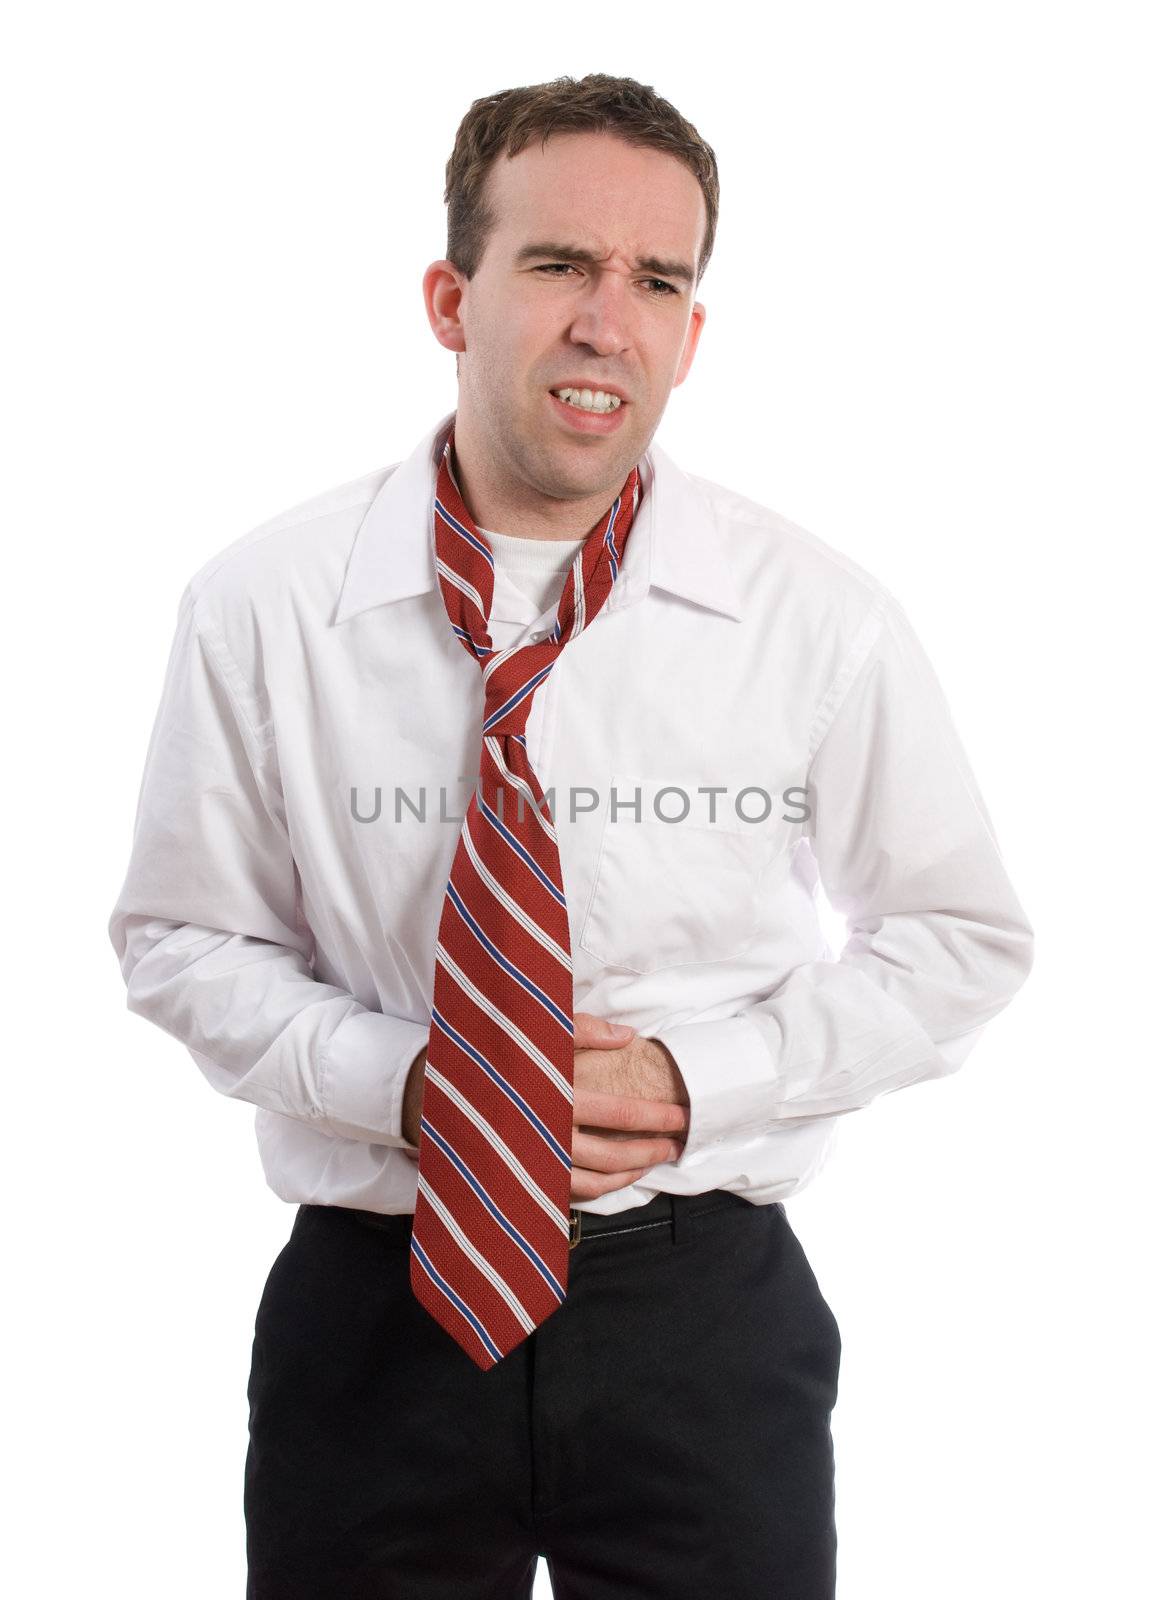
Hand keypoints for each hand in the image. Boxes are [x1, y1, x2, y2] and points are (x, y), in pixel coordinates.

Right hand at [399, 1014, 690, 1202]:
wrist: (425, 1087)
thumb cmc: (485, 1051)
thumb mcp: (530, 1029)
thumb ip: (581, 1029)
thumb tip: (628, 1036)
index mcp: (552, 1094)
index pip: (617, 1111)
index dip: (653, 1116)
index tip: (680, 1115)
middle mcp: (544, 1133)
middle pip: (611, 1152)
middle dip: (649, 1150)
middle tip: (676, 1144)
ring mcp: (531, 1161)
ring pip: (591, 1180)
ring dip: (627, 1175)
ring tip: (652, 1163)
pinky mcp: (519, 1175)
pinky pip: (565, 1192)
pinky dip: (596, 1190)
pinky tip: (614, 1180)